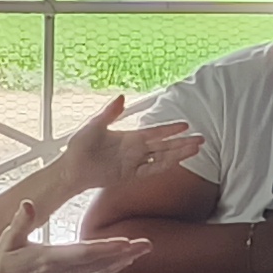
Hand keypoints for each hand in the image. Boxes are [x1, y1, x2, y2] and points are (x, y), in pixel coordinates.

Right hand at [0, 202, 150, 272]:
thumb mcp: (7, 241)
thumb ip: (20, 221)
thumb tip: (28, 203)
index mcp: (47, 259)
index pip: (83, 252)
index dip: (106, 248)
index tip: (126, 243)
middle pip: (98, 262)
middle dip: (124, 253)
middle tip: (147, 244)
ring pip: (98, 271)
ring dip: (120, 261)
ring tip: (140, 251)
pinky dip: (108, 270)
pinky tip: (120, 264)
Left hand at [52, 95, 201, 203]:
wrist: (70, 169)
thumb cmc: (80, 146)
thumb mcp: (94, 125)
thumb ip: (109, 113)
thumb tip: (121, 96)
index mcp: (129, 137)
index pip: (155, 132)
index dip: (170, 129)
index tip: (186, 125)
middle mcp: (135, 150)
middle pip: (164, 146)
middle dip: (182, 143)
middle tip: (201, 139)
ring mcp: (134, 163)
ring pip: (161, 158)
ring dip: (178, 154)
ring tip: (196, 150)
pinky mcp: (129, 176)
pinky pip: (151, 170)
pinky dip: (164, 166)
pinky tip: (177, 161)